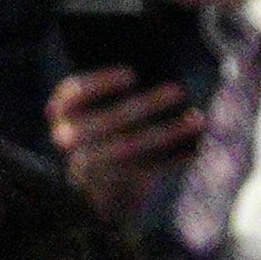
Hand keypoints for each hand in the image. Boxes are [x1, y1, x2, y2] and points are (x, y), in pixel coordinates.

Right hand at [44, 60, 203, 216]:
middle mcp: (69, 135)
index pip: (76, 91)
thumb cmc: (104, 133)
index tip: (132, 74)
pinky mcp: (114, 184)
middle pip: (111, 119)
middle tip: (178, 89)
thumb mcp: (98, 110)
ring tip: (198, 118)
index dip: (102, 82)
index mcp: (62, 110)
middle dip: (147, 104)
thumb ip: (116, 93)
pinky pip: (150, 169)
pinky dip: (176, 158)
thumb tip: (159, 72)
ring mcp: (91, 162)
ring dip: (169, 131)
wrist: (97, 187)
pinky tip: (197, 148)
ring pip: (132, 145)